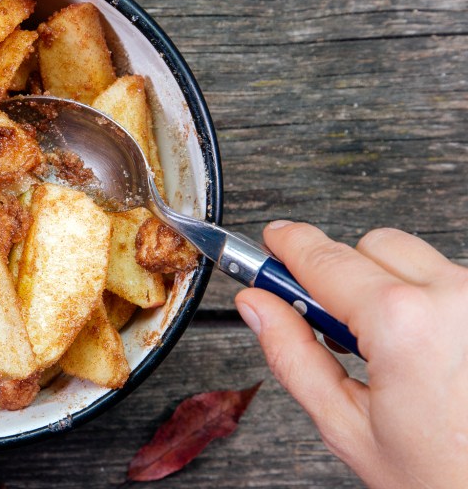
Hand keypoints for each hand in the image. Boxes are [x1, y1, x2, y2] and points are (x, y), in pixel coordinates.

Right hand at [236, 222, 467, 488]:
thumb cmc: (444, 477)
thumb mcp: (346, 425)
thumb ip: (292, 356)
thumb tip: (258, 307)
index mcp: (402, 323)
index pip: (324, 258)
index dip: (288, 245)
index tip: (273, 240)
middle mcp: (452, 298)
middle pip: (369, 246)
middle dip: (341, 275)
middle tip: (329, 322)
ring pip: (413, 259)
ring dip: (388, 286)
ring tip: (388, 347)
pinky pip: (448, 283)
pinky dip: (426, 302)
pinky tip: (423, 350)